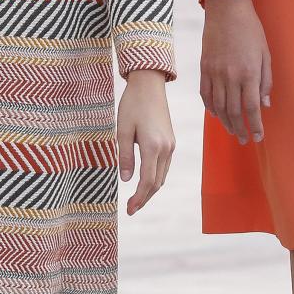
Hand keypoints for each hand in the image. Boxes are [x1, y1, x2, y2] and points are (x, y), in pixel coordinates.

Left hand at [117, 70, 174, 214]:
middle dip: (144, 198)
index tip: (130, 209)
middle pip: (157, 183)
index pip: (147, 181)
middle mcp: (166, 148)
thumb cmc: (132, 104)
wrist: (150, 84)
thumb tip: (126, 179)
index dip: (139, 198)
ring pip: (162, 176)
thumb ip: (125, 155)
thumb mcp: (123, 130)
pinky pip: (164, 166)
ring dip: (150, 189)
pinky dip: (155, 178)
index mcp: (153, 146)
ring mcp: (170, 145)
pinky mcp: (170, 141)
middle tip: (131, 209)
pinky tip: (145, 181)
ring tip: (136, 199)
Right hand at [200, 0, 271, 144]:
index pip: (252, 108)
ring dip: (225, 122)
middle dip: (240, 129)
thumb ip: (265, 81)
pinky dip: (211, 108)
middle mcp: (230, 76)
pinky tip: (217, 115)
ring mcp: (214, 73)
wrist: (227, 10)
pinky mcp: (204, 69)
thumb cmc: (251, 31)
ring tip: (232, 131)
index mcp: (249, 73)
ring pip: (218, 107)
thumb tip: (265, 105)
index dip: (255, 125)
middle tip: (244, 139)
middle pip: (233, 111)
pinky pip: (205, 95)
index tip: (258, 137)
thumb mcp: (265, 54)